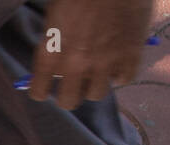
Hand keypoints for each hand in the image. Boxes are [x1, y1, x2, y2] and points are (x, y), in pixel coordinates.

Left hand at [30, 0, 154, 108]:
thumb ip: (52, 45)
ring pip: (96, 94)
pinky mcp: (130, 55)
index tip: (46, 87)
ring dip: (95, 85)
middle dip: (69, 94)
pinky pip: (124, 79)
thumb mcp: (54, 17)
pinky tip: (118, 62)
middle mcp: (75, 65)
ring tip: (98, 70)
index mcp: (50, 54)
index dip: (42, 90)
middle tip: (74, 83)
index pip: (38, 92)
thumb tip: (52, 67)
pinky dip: (121, 74)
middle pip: (68, 101)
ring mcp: (104, 62)